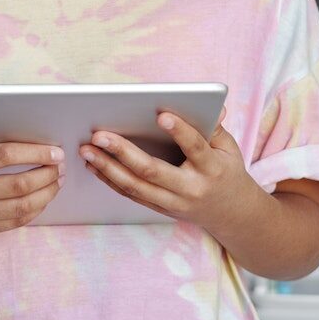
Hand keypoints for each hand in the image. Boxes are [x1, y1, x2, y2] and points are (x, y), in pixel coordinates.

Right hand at [0, 110, 64, 235]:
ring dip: (47, 193)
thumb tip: (17, 105)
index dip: (34, 152)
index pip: (4, 156)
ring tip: (59, 179)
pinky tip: (45, 195)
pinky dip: (36, 209)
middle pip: (18, 185)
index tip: (56, 150)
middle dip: (47, 174)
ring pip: (21, 207)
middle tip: (62, 165)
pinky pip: (16, 222)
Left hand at [78, 106, 252, 231]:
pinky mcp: (160, 208)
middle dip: (123, 152)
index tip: (161, 114)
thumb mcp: (229, 148)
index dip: (180, 131)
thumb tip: (214, 104)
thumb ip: (215, 127)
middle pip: (152, 171)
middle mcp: (190, 189)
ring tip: (86, 150)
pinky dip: (110, 180)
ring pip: (135, 186)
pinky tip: (94, 165)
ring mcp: (173, 202)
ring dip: (107, 168)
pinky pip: (132, 194)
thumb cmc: (227, 171)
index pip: (195, 148)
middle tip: (99, 135)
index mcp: (212, 169)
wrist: (232, 215)